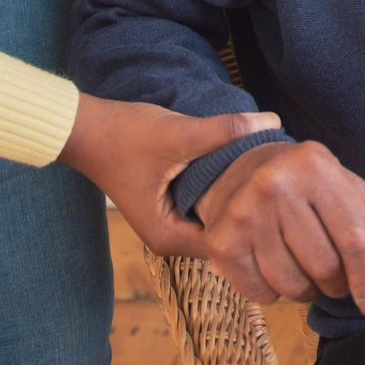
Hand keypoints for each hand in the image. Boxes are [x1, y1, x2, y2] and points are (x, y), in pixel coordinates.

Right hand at [58, 93, 281, 257]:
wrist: (84, 128)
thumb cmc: (124, 136)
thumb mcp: (178, 133)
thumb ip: (224, 131)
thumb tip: (273, 122)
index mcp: (170, 237)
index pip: (230, 242)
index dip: (257, 216)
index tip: (280, 192)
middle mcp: (170, 239)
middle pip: (225, 232)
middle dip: (251, 208)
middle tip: (280, 180)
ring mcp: (169, 222)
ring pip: (216, 217)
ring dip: (237, 197)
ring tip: (266, 172)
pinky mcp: (169, 204)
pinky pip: (205, 204)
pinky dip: (221, 190)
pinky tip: (242, 167)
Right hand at [195, 139, 364, 315]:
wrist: (237, 167)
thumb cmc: (303, 182)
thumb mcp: (343, 192)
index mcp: (316, 167)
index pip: (354, 237)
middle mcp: (276, 184)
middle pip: (325, 266)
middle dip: (337, 283)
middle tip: (332, 274)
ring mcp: (244, 212)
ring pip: (293, 286)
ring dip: (306, 290)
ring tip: (301, 265)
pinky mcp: (221, 240)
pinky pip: (261, 294)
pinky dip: (273, 292)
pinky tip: (272, 264)